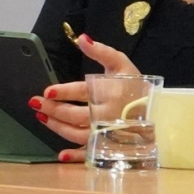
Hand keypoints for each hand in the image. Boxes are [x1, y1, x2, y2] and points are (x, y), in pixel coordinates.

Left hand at [30, 33, 141, 163]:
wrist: (158, 110)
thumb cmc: (135, 85)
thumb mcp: (120, 63)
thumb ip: (101, 51)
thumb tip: (82, 38)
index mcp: (109, 93)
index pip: (82, 92)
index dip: (63, 92)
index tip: (47, 91)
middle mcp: (106, 115)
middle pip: (74, 114)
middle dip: (52, 109)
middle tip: (35, 103)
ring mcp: (106, 132)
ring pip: (76, 132)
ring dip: (56, 126)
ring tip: (41, 117)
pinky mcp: (107, 144)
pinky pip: (90, 152)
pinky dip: (75, 156)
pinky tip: (61, 154)